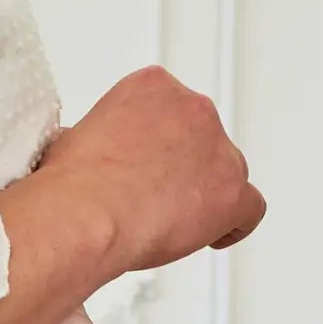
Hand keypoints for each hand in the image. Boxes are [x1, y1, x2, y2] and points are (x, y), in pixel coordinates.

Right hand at [38, 67, 264, 279]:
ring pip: (227, 172)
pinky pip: (250, 208)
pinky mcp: (232, 191)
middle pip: (203, 138)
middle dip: (184, 167)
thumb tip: (88, 155)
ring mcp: (217, 149)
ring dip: (206, 193)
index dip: (161, 143)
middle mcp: (191, 109)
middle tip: (156, 195)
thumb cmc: (73, 183)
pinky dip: (233, 225)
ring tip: (174, 221)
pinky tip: (214, 236)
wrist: (83, 212)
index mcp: (153, 87)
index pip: (172, 110)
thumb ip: (97, 139)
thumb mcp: (72, 138)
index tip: (147, 163)